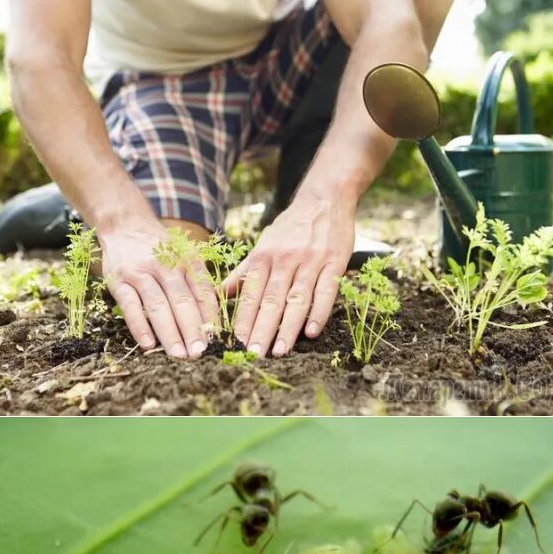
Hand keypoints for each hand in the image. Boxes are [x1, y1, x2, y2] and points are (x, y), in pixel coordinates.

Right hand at [100, 217, 217, 356]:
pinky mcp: (118, 280)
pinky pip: (130, 306)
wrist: (124, 223)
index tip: (215, 341)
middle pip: (181, 301)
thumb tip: (211, 323)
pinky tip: (148, 345)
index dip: (209, 318)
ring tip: (179, 354)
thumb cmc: (160, 249)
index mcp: (186, 260)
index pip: (202, 292)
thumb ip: (197, 283)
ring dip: (169, 332)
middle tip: (199, 353)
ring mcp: (140, 272)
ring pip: (157, 305)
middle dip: (191, 329)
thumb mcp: (184, 257)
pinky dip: (139, 326)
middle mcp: (165, 264)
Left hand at [226, 187, 355, 356]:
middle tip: (254, 355)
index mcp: (264, 257)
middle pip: (271, 301)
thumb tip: (217, 294)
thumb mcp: (263, 245)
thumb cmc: (291, 228)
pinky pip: (326, 291)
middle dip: (261, 330)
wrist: (324, 198)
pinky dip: (318, 312)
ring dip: (287, 328)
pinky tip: (311, 332)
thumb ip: (243, 272)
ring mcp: (310, 262)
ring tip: (279, 352)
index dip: (243, 321)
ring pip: (296, 299)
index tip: (236, 345)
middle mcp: (285, 260)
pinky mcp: (334, 263)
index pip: (251, 295)